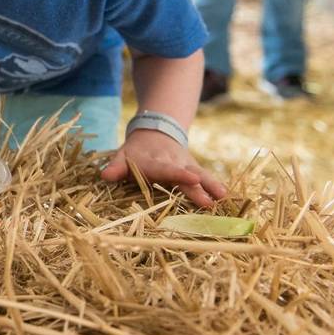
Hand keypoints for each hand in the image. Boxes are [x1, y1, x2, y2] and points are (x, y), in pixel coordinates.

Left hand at [101, 130, 226, 207]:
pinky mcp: (196, 169)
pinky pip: (208, 178)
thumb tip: (104, 176)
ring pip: (201, 175)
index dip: (178, 175)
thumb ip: (115, 167)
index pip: (166, 169)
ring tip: (224, 198)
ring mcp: (187, 166)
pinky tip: (229, 199)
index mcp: (155, 162)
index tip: (193, 179)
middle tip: (209, 202)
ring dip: (212, 186)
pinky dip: (217, 187)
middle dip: (197, 188)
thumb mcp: (122, 156)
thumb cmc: (135, 152)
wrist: (155, 132)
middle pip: (186, 176)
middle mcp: (174, 163)